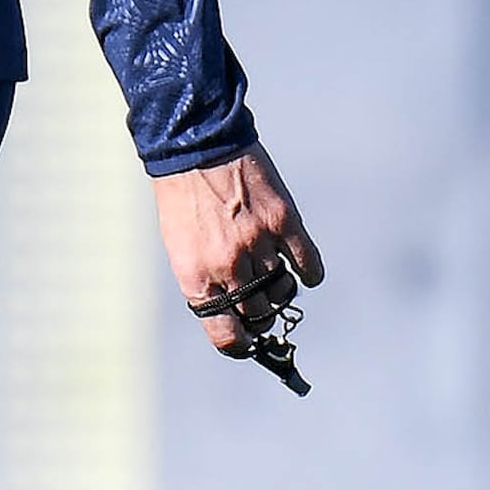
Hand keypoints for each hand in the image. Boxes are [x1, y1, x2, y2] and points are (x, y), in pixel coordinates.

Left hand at [153, 143, 320, 356]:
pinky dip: (309, 273)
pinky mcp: (284, 221)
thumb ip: (206, 279)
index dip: (239, 344)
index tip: (247, 342)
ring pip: (283, 293)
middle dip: (262, 318)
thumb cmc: (182, 197)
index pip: (226, 334)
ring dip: (282, 294)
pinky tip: (303, 271)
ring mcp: (259, 244)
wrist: (195, 145)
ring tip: (276, 282)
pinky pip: (308, 265)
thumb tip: (233, 309)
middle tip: (263, 308)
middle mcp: (229, 266)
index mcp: (197, 276)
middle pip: (259, 316)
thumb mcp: (180, 246)